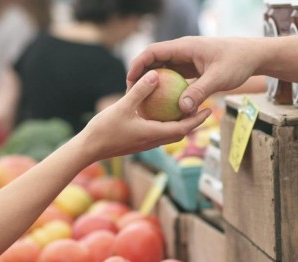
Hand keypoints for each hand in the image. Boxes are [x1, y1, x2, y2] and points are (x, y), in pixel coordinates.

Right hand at [79, 70, 210, 161]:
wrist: (88, 149)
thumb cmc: (104, 129)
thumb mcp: (123, 106)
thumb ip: (140, 91)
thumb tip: (156, 74)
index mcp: (154, 134)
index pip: (183, 128)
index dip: (197, 119)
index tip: (209, 110)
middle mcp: (153, 141)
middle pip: (180, 132)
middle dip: (193, 122)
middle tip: (204, 108)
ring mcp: (145, 143)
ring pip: (169, 134)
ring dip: (180, 123)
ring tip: (186, 109)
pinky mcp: (138, 142)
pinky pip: (157, 132)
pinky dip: (165, 123)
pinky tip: (161, 112)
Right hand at [127, 36, 262, 113]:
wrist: (253, 56)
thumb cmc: (238, 62)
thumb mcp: (219, 78)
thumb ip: (199, 92)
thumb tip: (182, 109)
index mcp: (185, 47)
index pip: (153, 52)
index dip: (138, 65)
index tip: (129, 81)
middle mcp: (183, 51)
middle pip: (154, 61)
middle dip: (141, 76)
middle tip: (132, 95)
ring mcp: (188, 60)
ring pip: (164, 70)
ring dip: (153, 83)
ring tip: (143, 102)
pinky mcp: (193, 69)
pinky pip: (175, 78)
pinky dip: (168, 89)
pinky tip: (164, 106)